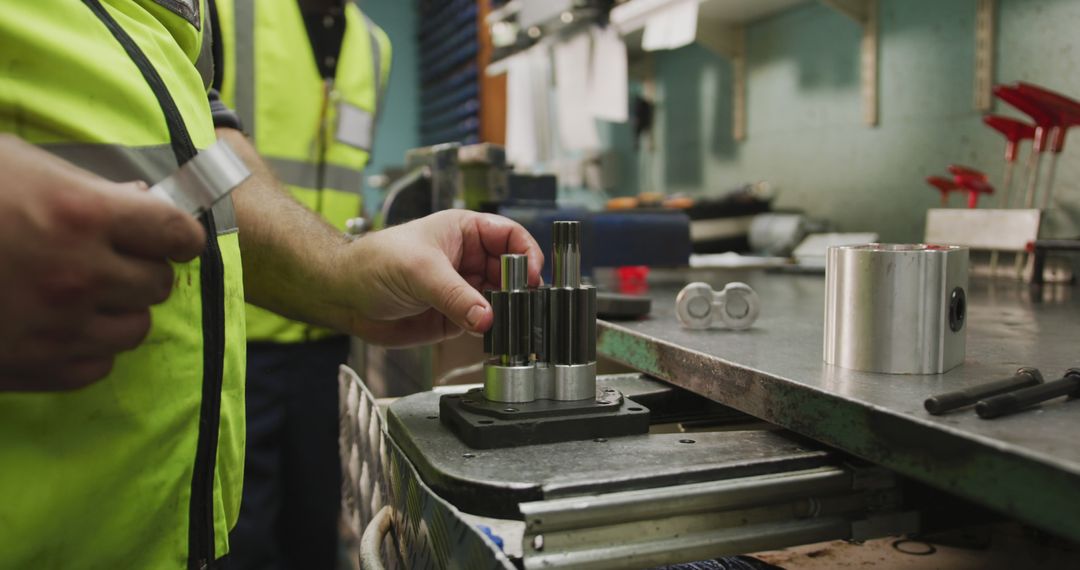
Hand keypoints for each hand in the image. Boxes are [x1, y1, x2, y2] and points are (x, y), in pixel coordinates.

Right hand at [0, 135, 205, 390]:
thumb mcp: (21, 166)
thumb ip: (87, 187)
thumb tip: (138, 201)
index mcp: (83, 214)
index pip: (176, 234)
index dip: (178, 235)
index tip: (171, 236)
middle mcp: (80, 275)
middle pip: (158, 285)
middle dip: (143, 270)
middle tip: (116, 259)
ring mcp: (56, 326)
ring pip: (134, 330)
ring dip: (118, 311)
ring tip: (86, 294)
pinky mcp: (29, 366)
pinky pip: (95, 367)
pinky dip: (87, 349)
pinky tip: (61, 326)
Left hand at [342, 210, 542, 345]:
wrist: (344, 296)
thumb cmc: (373, 263)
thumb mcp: (420, 271)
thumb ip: (456, 296)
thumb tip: (487, 316)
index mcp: (464, 231)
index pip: (509, 236)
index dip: (526, 253)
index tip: (532, 274)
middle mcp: (468, 259)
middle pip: (511, 271)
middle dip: (520, 287)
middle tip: (521, 303)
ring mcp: (463, 290)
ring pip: (501, 300)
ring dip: (507, 311)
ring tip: (508, 321)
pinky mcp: (455, 318)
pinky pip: (483, 324)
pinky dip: (492, 331)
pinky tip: (492, 333)